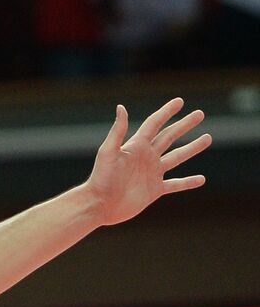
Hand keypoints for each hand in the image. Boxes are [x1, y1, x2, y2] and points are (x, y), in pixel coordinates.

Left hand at [85, 98, 210, 225]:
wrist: (99, 205)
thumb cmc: (101, 178)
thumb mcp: (108, 152)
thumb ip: (117, 131)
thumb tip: (121, 107)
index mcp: (136, 146)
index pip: (154, 124)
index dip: (166, 112)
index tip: (180, 101)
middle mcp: (146, 157)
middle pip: (169, 137)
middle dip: (184, 125)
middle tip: (200, 113)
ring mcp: (151, 173)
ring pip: (177, 157)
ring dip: (192, 148)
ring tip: (207, 138)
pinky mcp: (154, 190)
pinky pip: (175, 184)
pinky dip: (188, 182)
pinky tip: (201, 179)